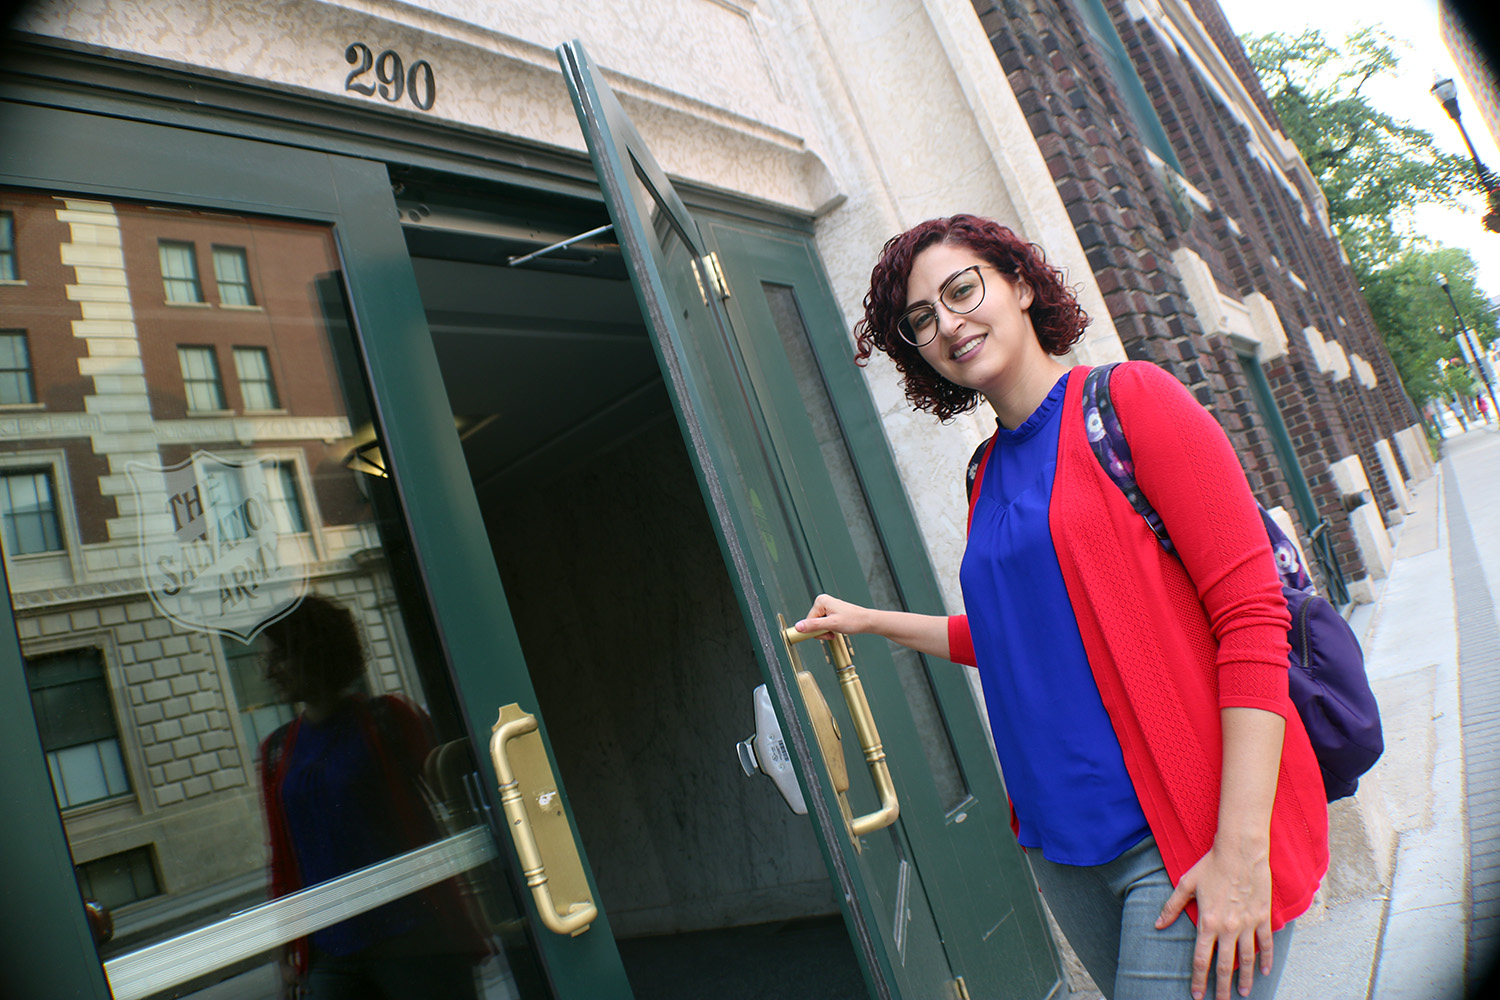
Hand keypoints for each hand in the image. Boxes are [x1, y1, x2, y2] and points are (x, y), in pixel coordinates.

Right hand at [795, 594, 872, 636]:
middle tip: (832, 632)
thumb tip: (798, 626)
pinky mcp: (831, 612)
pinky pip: (824, 623)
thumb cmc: (853, 620)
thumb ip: (814, 626)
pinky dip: (829, 629)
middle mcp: (823, 602)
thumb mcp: (832, 625)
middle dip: (821, 631)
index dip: (815, 630)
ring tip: (836, 630)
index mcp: (821, 601)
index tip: (822, 634)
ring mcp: (827, 607)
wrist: (867, 622)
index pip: (808, 620)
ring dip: (826, 631)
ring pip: (818, 624)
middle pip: (812, 622)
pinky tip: (836, 629)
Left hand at [1155, 842, 1272, 999]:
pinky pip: (1266, 943)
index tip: (1197, 995)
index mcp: (1208, 922)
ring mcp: (1248, 924)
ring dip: (1246, 979)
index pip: (1201, 959)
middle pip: (1225, 965)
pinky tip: (1265, 971)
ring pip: (1247, 959)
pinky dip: (1266, 959)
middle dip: (1222, 988)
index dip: (1199, 979)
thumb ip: (1172, 907)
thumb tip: (1158, 925)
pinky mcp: (1263, 917)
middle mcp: (1229, 928)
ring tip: (1244, 993)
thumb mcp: (1186, 884)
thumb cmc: (1211, 865)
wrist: (1240, 851)